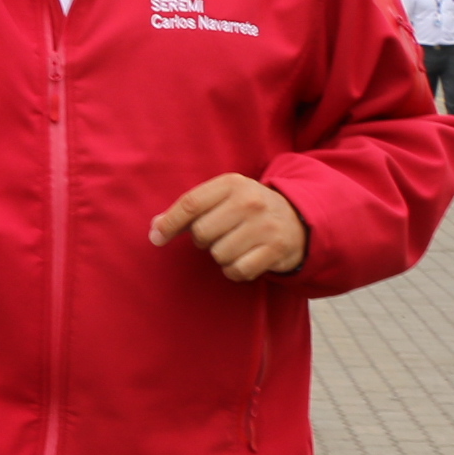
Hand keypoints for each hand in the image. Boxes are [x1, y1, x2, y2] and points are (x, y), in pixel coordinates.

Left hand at [149, 175, 306, 282]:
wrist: (298, 219)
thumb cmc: (248, 210)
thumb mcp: (222, 198)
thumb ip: (189, 211)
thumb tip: (155, 228)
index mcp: (232, 184)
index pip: (190, 204)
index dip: (169, 223)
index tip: (156, 238)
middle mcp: (250, 201)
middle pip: (201, 233)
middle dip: (204, 240)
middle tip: (220, 234)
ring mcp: (265, 225)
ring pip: (218, 254)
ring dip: (221, 256)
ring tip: (236, 244)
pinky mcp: (276, 249)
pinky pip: (237, 270)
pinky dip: (235, 270)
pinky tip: (245, 259)